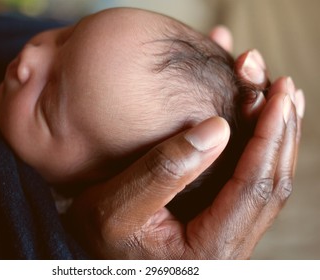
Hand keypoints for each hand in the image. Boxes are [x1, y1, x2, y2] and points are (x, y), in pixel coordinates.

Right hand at [66, 27, 304, 258]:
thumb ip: (163, 170)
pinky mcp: (221, 225)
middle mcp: (228, 250)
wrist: (97, 252)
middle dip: (281, 133)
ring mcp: (228, 238)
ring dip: (278, 140)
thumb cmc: (98, 233)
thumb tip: (218, 128)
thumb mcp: (117, 205)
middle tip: (284, 88)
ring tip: (283, 101)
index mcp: (208, 251)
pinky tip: (268, 127)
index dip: (267, 138)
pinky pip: (254, 187)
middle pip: (272, 186)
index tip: (275, 97)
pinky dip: (264, 152)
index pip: (252, 187)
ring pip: (269, 186)